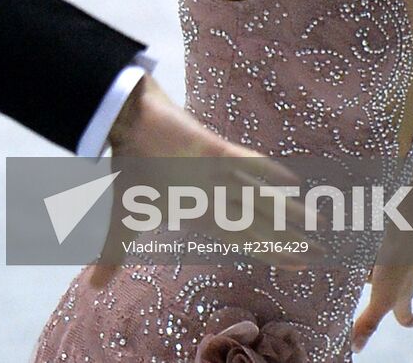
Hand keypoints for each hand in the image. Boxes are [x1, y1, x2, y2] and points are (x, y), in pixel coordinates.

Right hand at [92, 76, 312, 285]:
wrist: (128, 126)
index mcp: (203, 212)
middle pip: (258, 222)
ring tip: (317, 221)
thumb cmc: (132, 169)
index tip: (297, 266)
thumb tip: (91, 286)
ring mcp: (218, 173)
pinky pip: (245, 161)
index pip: (243, 239)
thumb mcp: (125, 218)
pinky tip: (291, 180)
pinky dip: (265, 170)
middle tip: (321, 253)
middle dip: (288, 238)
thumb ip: (114, 252)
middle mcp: (217, 195)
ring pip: (258, 195)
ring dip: (285, 208)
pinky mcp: (214, 149)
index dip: (269, 253)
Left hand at [351, 206, 412, 351]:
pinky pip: (369, 236)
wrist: (406, 215)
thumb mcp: (381, 295)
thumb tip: (355, 349)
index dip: (407, 318)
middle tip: (364, 272)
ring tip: (353, 244)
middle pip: (383, 281)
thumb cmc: (399, 258)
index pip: (404, 309)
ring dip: (362, 254)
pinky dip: (358, 234)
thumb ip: (369, 322)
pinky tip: (349, 227)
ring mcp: (395, 248)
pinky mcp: (386, 229)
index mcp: (403, 288)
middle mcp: (401, 269)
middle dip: (370, 277)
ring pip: (374, 258)